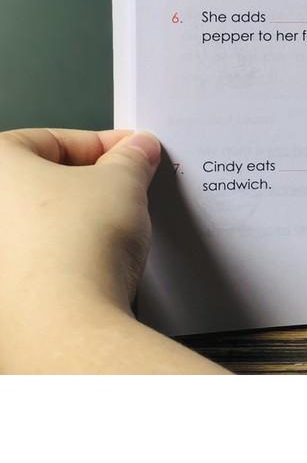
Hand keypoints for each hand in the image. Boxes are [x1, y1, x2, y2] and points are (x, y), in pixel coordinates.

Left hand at [0, 128, 225, 372]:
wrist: (66, 323)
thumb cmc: (77, 246)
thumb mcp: (123, 181)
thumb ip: (132, 158)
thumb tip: (138, 150)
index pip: (55, 139)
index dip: (105, 144)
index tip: (134, 153)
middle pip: (42, 180)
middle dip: (90, 181)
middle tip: (128, 186)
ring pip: (38, 220)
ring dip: (76, 217)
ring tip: (116, 225)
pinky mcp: (3, 293)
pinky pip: (36, 256)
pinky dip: (63, 251)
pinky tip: (96, 259)